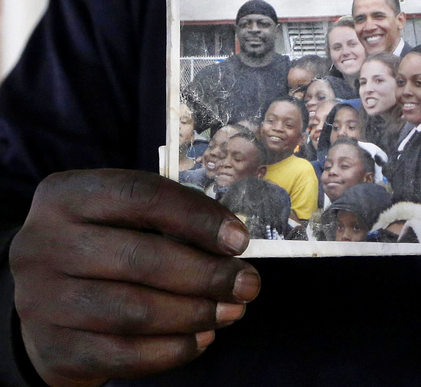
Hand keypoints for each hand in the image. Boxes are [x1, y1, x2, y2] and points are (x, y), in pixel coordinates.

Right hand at [10, 170, 259, 386]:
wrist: (42, 303)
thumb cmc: (102, 248)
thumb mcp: (120, 219)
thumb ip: (167, 222)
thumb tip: (233, 244)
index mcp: (67, 196)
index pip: (142, 196)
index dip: (198, 218)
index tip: (239, 240)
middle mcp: (45, 243)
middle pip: (141, 259)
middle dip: (208, 274)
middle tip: (248, 284)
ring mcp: (41, 299)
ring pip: (135, 311)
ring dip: (196, 313)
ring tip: (232, 311)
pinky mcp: (53, 347)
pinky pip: (124, 355)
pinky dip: (172, 350)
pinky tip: (201, 338)